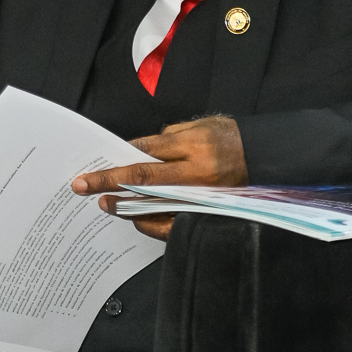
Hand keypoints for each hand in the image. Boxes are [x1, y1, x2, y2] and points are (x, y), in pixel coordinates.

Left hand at [72, 114, 247, 240]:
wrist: (268, 159)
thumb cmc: (233, 139)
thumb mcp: (203, 125)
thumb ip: (171, 136)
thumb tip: (141, 149)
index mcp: (194, 144)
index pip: (147, 150)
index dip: (120, 157)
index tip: (97, 163)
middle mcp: (196, 172)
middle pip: (143, 177)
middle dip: (109, 181)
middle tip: (83, 185)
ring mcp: (200, 196)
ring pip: (154, 204)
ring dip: (125, 205)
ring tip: (105, 203)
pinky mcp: (206, 213)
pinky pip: (172, 225)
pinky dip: (151, 224)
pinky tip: (136, 219)